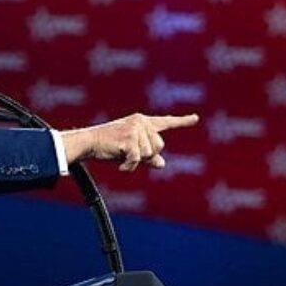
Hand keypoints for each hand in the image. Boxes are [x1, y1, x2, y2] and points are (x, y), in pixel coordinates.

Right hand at [60, 113, 199, 170]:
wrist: (89, 143)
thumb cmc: (109, 147)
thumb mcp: (131, 151)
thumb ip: (148, 156)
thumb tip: (162, 164)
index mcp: (143, 122)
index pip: (165, 122)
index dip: (182, 122)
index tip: (196, 118)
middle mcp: (141, 122)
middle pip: (158, 146)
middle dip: (146, 156)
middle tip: (128, 154)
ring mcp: (135, 128)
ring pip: (149, 154)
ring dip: (136, 161)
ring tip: (122, 156)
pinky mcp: (129, 137)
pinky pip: (137, 159)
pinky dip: (129, 166)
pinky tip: (121, 166)